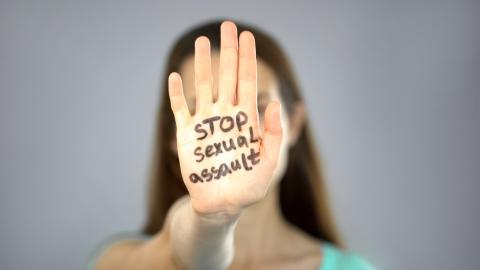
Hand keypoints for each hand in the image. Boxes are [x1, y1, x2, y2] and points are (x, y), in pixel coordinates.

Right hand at [168, 21, 283, 218]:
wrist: (222, 205)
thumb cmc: (248, 187)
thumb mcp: (269, 163)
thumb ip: (273, 134)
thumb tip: (273, 103)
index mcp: (246, 119)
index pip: (247, 81)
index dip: (247, 58)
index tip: (246, 37)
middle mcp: (226, 115)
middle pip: (227, 76)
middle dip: (228, 52)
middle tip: (228, 26)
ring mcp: (206, 123)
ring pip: (204, 86)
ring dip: (202, 64)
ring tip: (202, 42)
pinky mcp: (187, 135)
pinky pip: (180, 110)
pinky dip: (177, 94)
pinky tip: (175, 78)